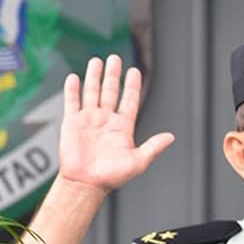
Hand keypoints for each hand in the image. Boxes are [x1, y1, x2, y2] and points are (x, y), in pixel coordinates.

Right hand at [58, 55, 174, 191]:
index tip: (135, 71)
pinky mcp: (72, 123)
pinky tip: (74, 77)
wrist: (86, 184)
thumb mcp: (138, 161)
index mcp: (122, 127)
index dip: (132, 86)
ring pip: (92, 92)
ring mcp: (89, 120)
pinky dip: (72, 90)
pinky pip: (72, 102)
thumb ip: (153, 147)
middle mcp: (106, 120)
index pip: (129, 101)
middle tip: (115, 58)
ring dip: (94, 76)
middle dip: (113, 75)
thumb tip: (170, 137)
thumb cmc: (111, 176)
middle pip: (110, 92)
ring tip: (97, 61)